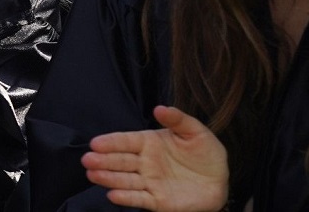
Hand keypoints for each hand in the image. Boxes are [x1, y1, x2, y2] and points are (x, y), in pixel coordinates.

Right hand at [82, 105, 228, 211]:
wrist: (220, 181)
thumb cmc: (205, 153)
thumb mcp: (196, 132)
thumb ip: (177, 119)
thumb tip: (159, 108)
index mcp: (149, 143)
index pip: (125, 141)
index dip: (110, 142)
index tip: (96, 143)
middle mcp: (145, 162)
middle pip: (120, 161)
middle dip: (103, 160)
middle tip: (88, 160)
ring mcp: (149, 182)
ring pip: (125, 180)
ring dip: (108, 178)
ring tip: (93, 175)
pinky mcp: (157, 201)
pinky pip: (139, 199)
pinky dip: (126, 198)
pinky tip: (113, 194)